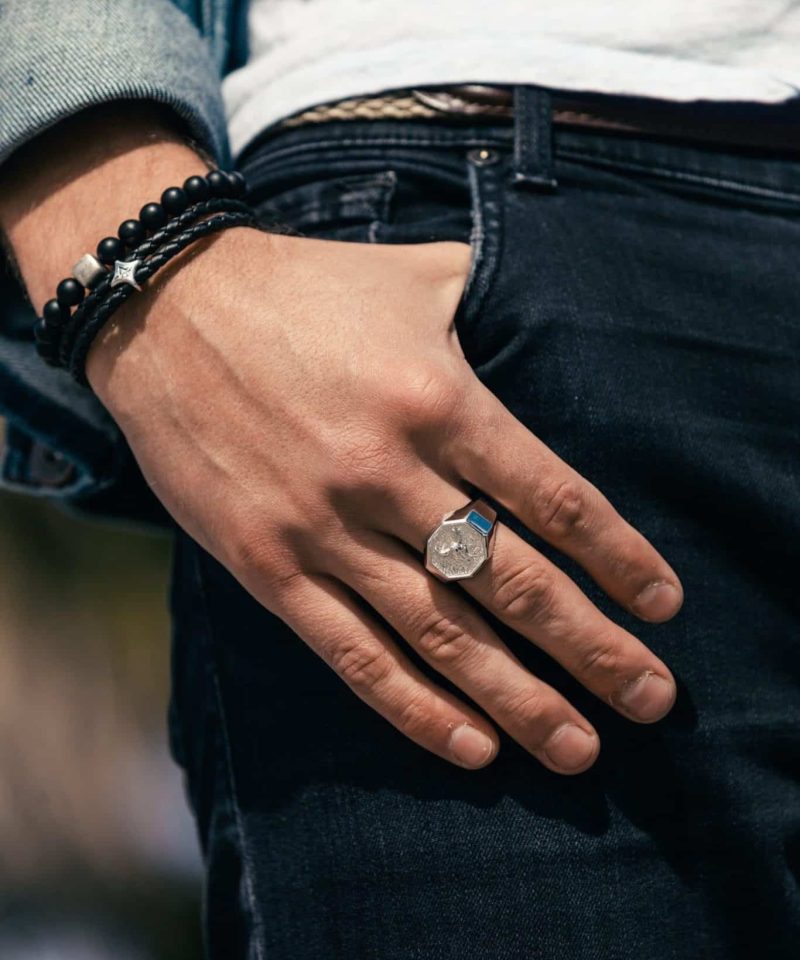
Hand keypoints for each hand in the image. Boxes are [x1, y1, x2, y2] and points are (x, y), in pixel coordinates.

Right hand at [86, 224, 682, 775]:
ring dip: (518, 698)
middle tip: (651, 700)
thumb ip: (491, 307)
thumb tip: (553, 320)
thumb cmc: (301, 289)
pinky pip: (351, 652)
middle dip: (591, 647)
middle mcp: (387, 472)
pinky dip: (414, 707)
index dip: (619, 558)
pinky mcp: (266, 565)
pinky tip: (470, 746)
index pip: (554, 498)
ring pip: (440, 632)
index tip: (663, 605)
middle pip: (511, 580)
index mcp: (437, 400)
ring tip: (578, 749)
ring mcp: (322, 528)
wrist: (165, 307)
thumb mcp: (412, 277)